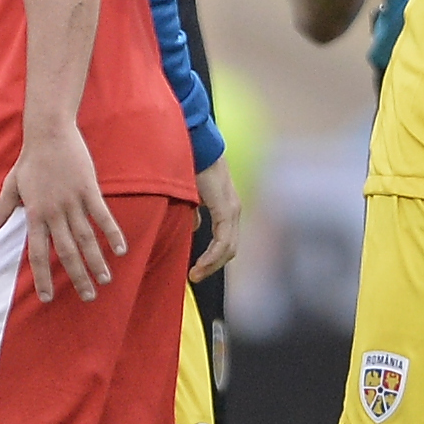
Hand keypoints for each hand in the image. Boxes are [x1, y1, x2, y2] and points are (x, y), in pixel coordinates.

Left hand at [0, 119, 124, 302]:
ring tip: (105, 280)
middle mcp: (54, 212)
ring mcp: (73, 202)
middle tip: (88, 297)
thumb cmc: (29, 159)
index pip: (37, 253)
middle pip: (66, 252)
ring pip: (86, 239)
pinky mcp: (89, 190)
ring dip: (96, 262)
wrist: (48, 133)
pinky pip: (102, 216)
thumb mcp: (11, 185)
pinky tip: (121, 250)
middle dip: (77, 277)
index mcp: (34, 214)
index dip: (43, 277)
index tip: (47, 297)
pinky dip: (112, 234)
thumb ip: (1, 211)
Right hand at [189, 156, 242, 280]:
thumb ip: (193, 213)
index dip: (213, 258)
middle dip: (213, 266)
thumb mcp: (190, 196)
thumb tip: (193, 228)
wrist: (195, 146)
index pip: (226, 241)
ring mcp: (232, 210)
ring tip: (195, 274)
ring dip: (212, 264)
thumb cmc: (189, 167)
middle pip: (230, 248)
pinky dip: (212, 256)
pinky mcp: (226, 209)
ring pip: (228, 247)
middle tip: (195, 276)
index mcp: (226, 208)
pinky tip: (199, 264)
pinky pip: (222, 240)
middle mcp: (233, 210)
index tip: (196, 270)